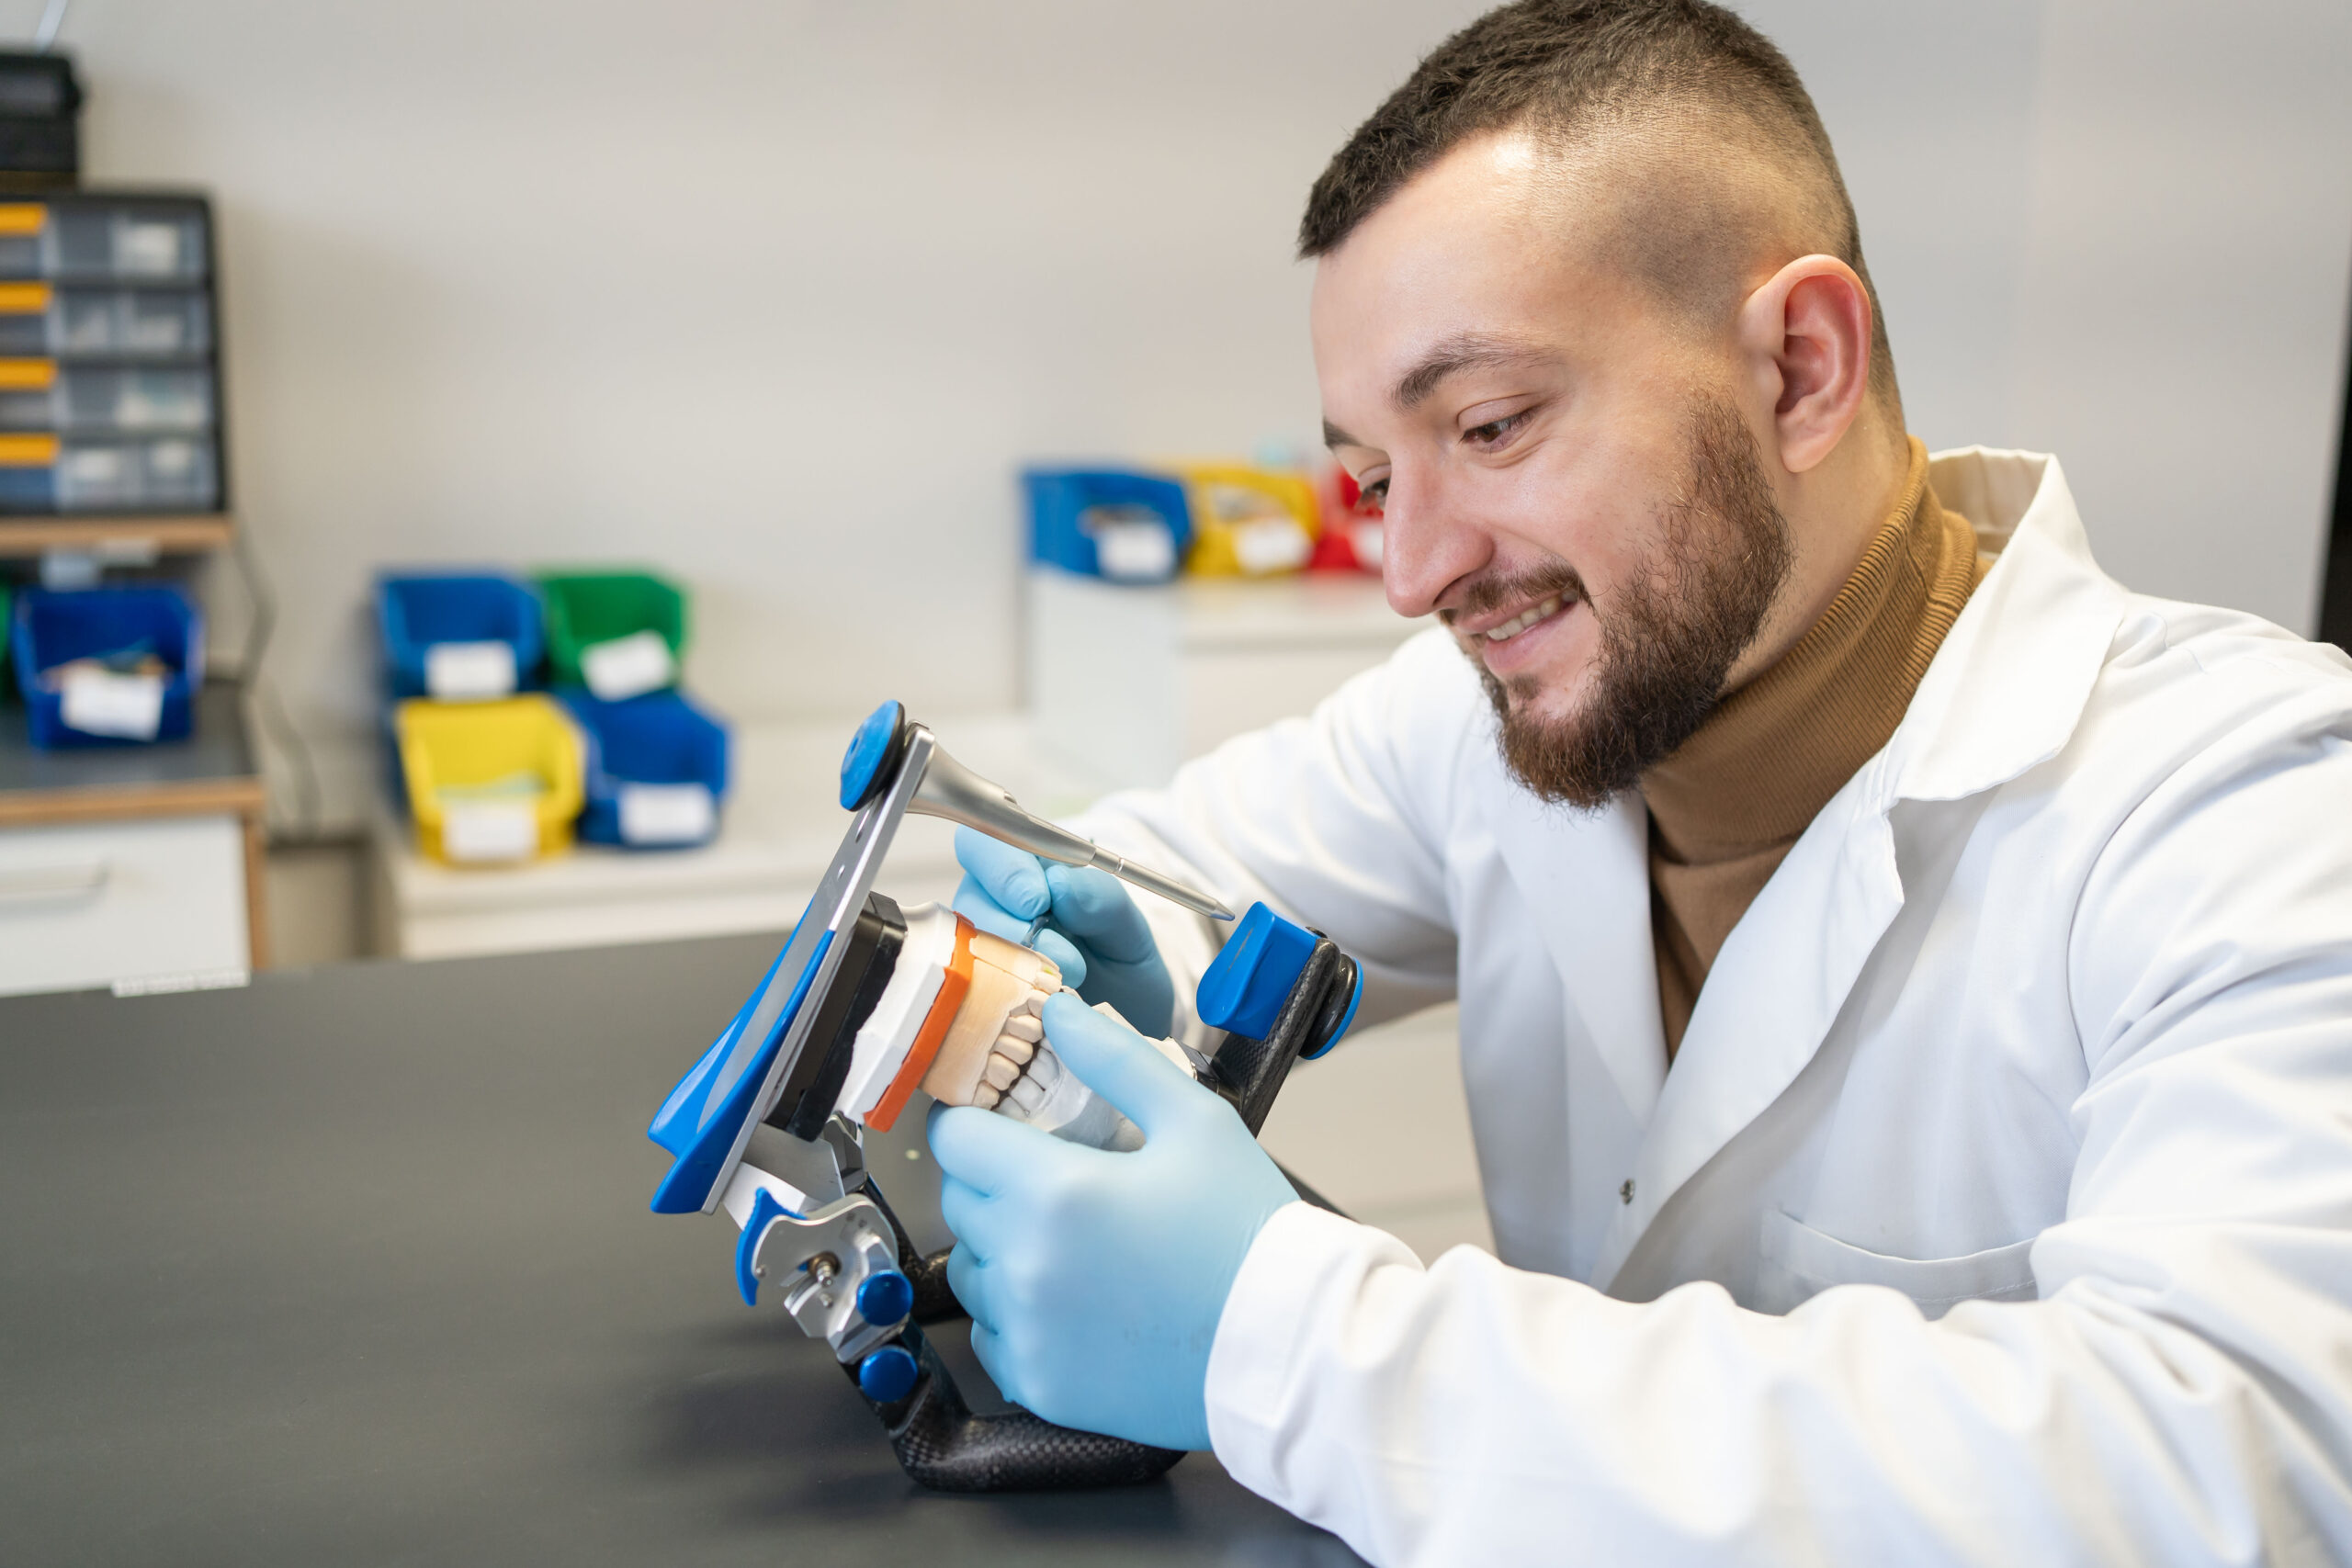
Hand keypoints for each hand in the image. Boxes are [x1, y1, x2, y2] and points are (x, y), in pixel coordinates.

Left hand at [928, 992, 1297, 1450]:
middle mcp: (1025, 1266)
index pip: (956, 1140)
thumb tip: (1055, 1012)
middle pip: (959, 1201)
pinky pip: (990, 1334)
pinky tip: (1076, 1297)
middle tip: (1056, 1177)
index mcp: (1055, 1193)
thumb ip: (1113, 1057)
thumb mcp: (1195, 1121)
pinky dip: (1016, 1313)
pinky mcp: (1037, 1385)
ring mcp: (1026, 1332)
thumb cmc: (1248, 1232)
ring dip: (1000, 1247)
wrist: (1288, 1347)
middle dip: (994, 1179)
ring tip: (1071, 1241)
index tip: (1003, 1123)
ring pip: (968, 1270)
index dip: (975, 1120)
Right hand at [951, 826, 1175, 1037]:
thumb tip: (1059, 882)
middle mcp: (993, 905)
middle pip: (970, 899)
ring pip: (967, 947)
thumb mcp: (1128, 928)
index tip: (1036, 900)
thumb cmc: (1122, 962)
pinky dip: (1006, 1000)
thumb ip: (1101, 898)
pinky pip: (970, 992)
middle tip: (1057, 953)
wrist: (1129, 1020)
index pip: (984, 841)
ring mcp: (980, 950)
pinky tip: (1042, 1006)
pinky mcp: (978, 994)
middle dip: (1009, 926)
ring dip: (1015, 966)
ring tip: (1068, 980)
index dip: (1000, 866)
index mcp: (1026, 868)